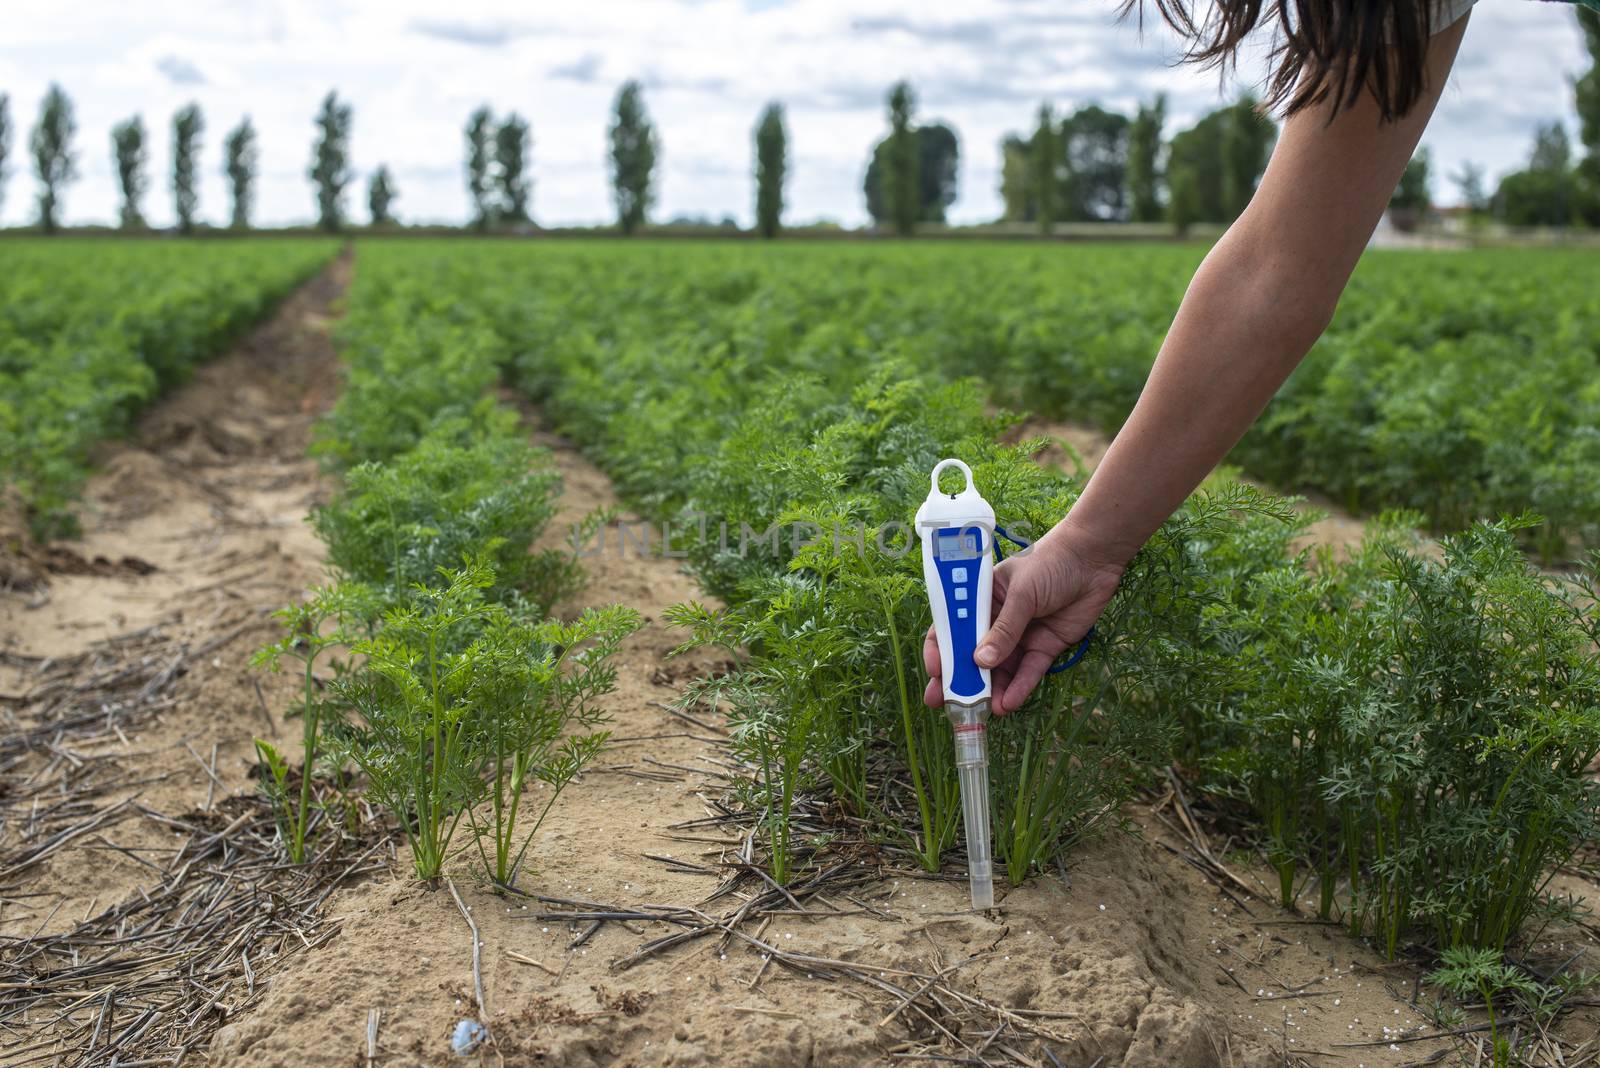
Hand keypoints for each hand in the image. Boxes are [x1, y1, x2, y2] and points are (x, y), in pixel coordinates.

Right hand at [922, 532, 1123, 715]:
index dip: (942, 648)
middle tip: (947, 703)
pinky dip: (1019, 688)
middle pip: (974, 653)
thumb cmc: (1051, 563)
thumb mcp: (1023, 592)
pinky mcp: (1045, 647)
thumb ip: (1004, 629)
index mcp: (983, 598)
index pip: (954, 624)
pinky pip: (1029, 672)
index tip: (937, 670)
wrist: (1095, 560)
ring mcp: (1021, 636)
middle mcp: (997, 620)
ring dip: (992, 689)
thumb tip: (981, 662)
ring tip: (984, 711)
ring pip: (1001, 669)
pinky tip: (1009, 703)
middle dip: (961, 678)